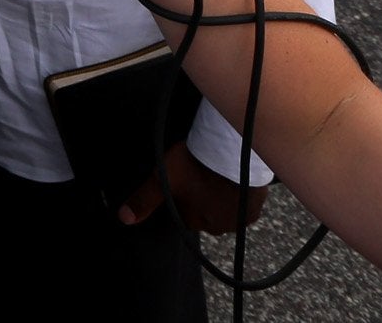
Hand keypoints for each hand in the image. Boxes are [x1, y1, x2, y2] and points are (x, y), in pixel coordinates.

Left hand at [120, 141, 267, 231]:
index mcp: (197, 223)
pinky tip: (233, 178)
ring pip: (226, 209)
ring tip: (216, 174)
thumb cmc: (194, 166)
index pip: (185, 215)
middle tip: (200, 174)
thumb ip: (144, 199)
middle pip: (206, 214)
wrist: (232, 154)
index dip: (182, 198)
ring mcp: (241, 218)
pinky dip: (239, 193)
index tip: (183, 181)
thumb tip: (124, 218)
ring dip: (221, 197)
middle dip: (202, 199)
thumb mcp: (162, 180)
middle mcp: (220, 227)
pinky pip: (245, 203)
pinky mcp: (258, 206)